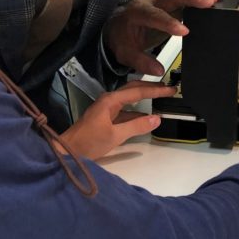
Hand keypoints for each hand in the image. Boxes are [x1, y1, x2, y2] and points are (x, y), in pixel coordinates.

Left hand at [59, 80, 176, 160]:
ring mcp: (107, 109)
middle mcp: (109, 100)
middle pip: (133, 89)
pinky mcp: (107, 118)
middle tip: (169, 89)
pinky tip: (148, 116)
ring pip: (130, 99)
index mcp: (110, 100)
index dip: (156, 91)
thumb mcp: (115, 135)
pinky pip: (126, 111)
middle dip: (151, 88)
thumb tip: (157, 118)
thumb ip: (137, 126)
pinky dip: (138, 111)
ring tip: (162, 98)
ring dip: (145, 98)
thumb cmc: (89, 142)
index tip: (171, 90)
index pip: (138, 91)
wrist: (68, 151)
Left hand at [104, 0, 222, 75]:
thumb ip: (141, 61)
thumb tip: (158, 70)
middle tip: (210, 3)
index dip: (169, 22)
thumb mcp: (126, 54)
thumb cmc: (123, 40)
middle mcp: (151, 2)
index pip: (154, 16)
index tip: (185, 31)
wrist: (119, 27)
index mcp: (138, 14)